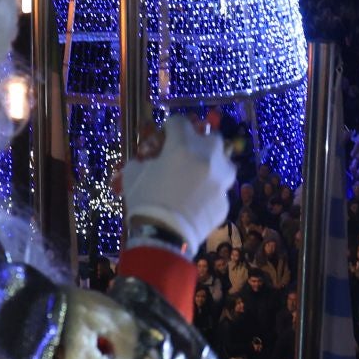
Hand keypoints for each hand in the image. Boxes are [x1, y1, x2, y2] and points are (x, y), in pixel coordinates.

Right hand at [121, 114, 236, 247]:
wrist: (164, 235)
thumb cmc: (145, 200)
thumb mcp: (133, 174)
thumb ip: (144, 161)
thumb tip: (148, 162)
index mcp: (184, 145)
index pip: (180, 122)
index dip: (170, 127)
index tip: (166, 134)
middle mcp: (208, 157)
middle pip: (211, 138)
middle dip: (199, 143)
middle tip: (186, 155)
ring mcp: (221, 180)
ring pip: (224, 163)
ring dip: (213, 165)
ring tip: (199, 177)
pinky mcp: (225, 202)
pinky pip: (219, 191)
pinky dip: (210, 193)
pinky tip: (197, 202)